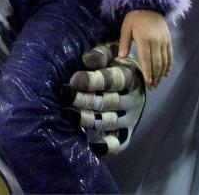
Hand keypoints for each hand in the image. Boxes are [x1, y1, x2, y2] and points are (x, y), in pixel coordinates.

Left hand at [61, 41, 145, 155]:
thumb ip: (100, 54)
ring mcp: (131, 117)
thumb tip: (87, 59)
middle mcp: (133, 98)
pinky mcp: (127, 132)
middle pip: (107, 102)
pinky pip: (118, 143)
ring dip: (87, 119)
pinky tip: (90, 144)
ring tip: (67, 114)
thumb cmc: (114, 61)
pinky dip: (105, 146)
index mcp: (130, 76)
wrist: (134, 79)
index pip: (111, 80)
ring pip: (109, 121)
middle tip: (64, 95)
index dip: (92, 81)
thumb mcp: (110, 51)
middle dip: (84, 100)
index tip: (73, 80)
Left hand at [119, 10, 171, 88]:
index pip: (146, 60)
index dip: (148, 73)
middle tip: (151, 87)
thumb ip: (124, 43)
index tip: (147, 83)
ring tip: (157, 83)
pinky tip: (166, 74)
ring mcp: (164, 41)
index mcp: (144, 39)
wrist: (149, 5)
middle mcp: (156, 42)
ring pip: (164, 61)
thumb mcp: (126, 28)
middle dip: (154, 77)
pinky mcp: (168, 40)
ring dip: (161, 74)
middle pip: (156, 64)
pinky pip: (170, 55)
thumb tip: (121, 57)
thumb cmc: (135, 17)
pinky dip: (169, 66)